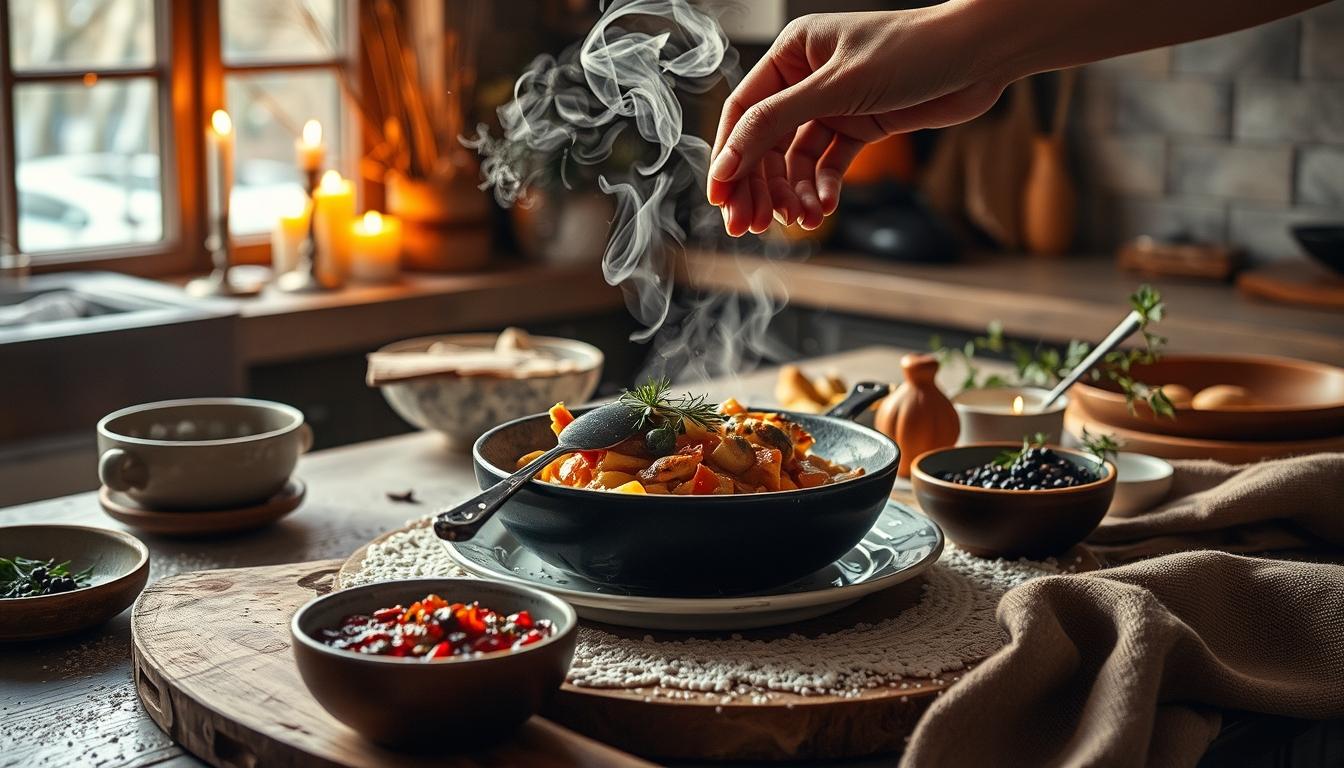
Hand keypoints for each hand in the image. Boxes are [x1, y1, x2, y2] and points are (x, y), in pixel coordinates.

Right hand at [707, 6, 1011, 235]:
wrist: (981, 56)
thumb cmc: (911, 52)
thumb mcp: (835, 88)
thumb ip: (775, 124)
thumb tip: (728, 162)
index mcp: (791, 54)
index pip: (743, 113)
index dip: (728, 158)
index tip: (721, 201)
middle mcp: (806, 79)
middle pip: (765, 142)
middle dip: (759, 186)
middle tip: (751, 227)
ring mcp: (834, 105)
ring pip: (796, 160)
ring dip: (795, 194)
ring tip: (802, 222)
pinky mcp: (861, 126)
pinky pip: (829, 165)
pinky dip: (824, 188)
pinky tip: (826, 207)